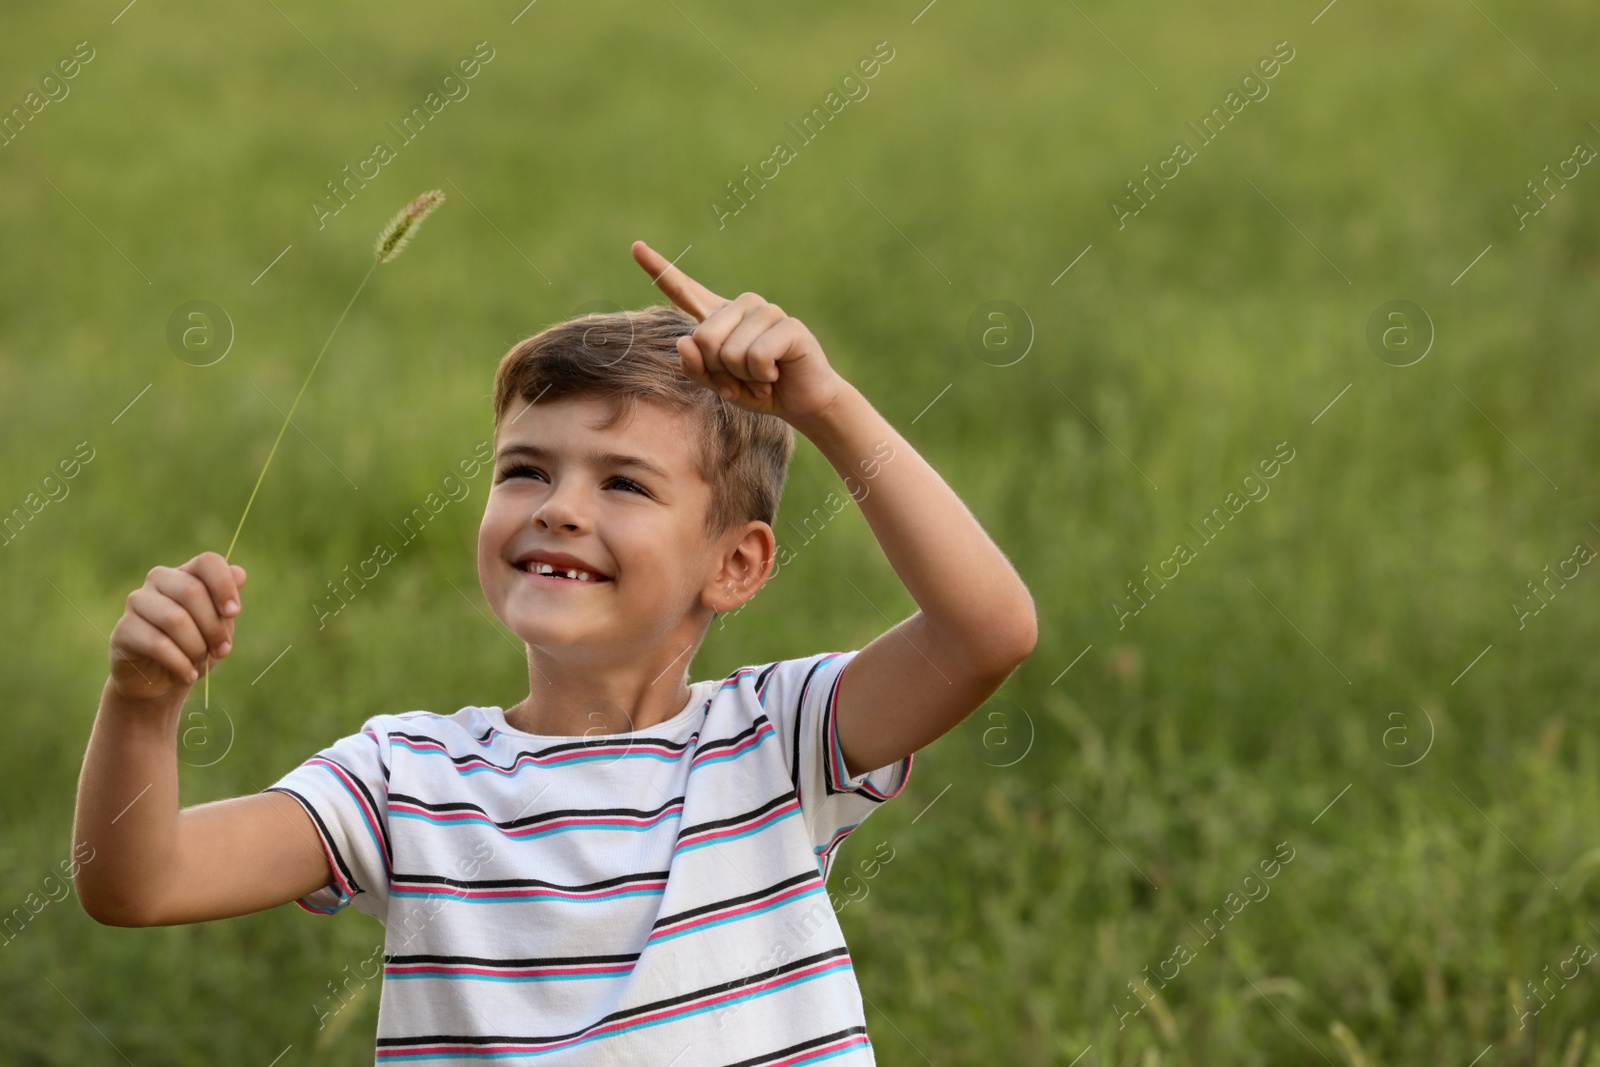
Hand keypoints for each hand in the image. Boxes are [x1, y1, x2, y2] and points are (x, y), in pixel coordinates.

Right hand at [108, 551, 245, 703]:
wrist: (161, 681)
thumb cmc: (194, 646)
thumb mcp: (219, 626)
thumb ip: (227, 601)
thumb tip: (240, 573)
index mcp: (186, 573)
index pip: (208, 562)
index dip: (224, 585)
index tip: (234, 613)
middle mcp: (158, 580)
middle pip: (192, 591)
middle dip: (214, 627)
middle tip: (222, 650)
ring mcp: (137, 602)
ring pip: (175, 618)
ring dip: (196, 647)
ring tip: (201, 662)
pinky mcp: (123, 630)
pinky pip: (157, 643)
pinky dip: (180, 663)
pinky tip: (188, 675)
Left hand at [631, 240, 846, 425]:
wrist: (801, 403)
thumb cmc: (757, 390)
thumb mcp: (718, 385)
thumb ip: (695, 367)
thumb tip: (683, 342)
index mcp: (718, 316)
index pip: (683, 290)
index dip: (660, 269)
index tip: (636, 247)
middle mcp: (741, 306)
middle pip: (703, 337)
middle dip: (719, 370)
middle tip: (742, 379)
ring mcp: (766, 311)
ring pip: (730, 351)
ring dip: (744, 377)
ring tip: (762, 377)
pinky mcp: (789, 325)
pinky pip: (756, 356)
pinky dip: (762, 377)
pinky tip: (776, 375)